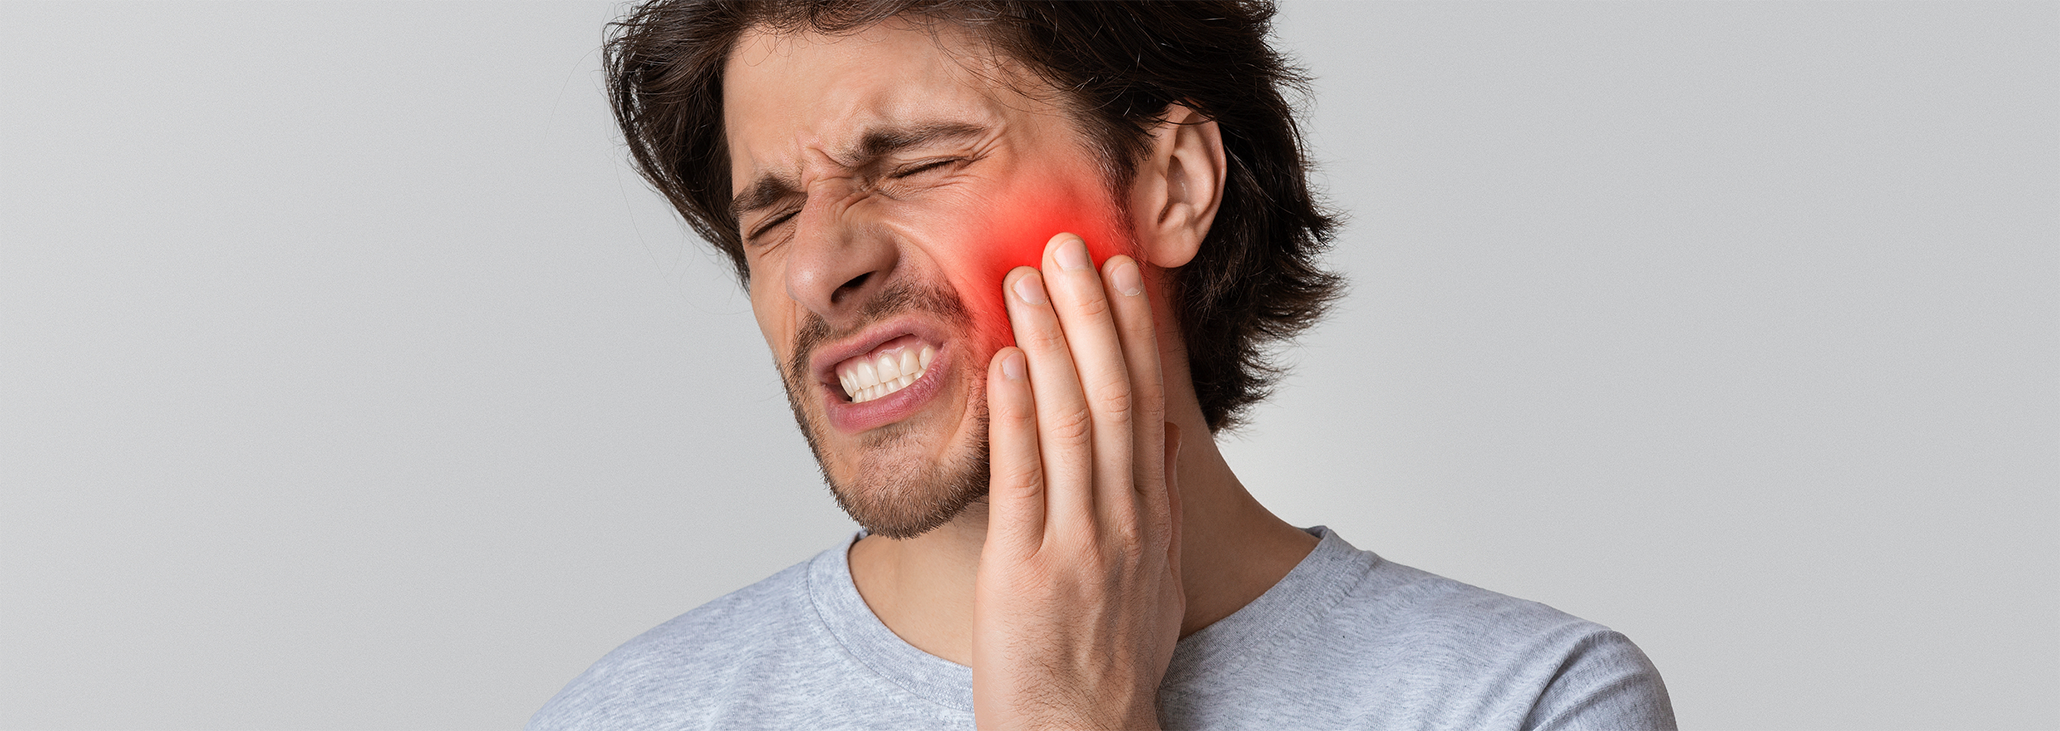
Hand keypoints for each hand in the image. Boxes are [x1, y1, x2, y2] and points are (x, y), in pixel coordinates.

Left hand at [972, 232, 1184, 730]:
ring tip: (1028, 278)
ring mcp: (1079, 543)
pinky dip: (1017, 413)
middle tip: (1072, 246)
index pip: (1147, 403)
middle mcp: (1124, 521)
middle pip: (1114, 396)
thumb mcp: (1153, 579)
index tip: (1123, 272)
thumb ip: (1153, 504)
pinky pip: (1024, 478)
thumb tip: (1158, 436)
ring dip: (1051, 342)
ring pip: (1073, 423)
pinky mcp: (1027, 569)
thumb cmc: (1109, 664)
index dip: (1135, 332)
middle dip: (1093, 315)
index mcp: (1150, 518)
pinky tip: (1007, 361)